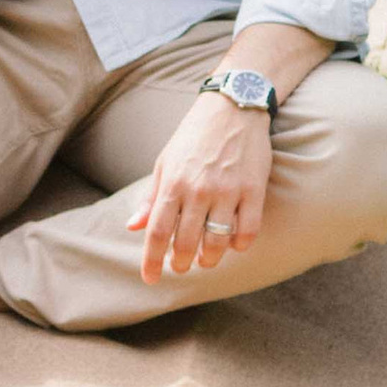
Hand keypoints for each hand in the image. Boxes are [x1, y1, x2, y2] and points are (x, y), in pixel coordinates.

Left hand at [132, 90, 269, 286]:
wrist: (233, 107)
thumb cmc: (193, 136)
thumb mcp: (165, 162)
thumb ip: (151, 197)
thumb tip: (132, 227)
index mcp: (173, 183)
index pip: (157, 232)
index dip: (151, 261)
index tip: (150, 279)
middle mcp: (198, 189)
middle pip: (186, 243)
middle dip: (181, 263)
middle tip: (181, 266)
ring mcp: (228, 190)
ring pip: (217, 242)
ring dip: (210, 259)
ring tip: (206, 259)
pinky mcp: (254, 189)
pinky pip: (248, 230)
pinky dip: (240, 245)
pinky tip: (234, 244)